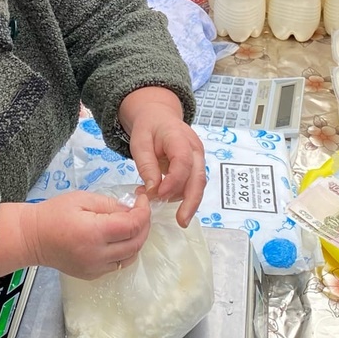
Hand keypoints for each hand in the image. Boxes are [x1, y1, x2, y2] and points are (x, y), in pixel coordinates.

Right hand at [13, 190, 151, 279]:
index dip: (143, 212)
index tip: (142, 199)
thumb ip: (109, 204)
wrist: (33, 238)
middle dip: (144, 225)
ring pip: (131, 257)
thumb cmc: (54, 213)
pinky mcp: (92, 275)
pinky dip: (125, 251)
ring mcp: (95, 268)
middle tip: (140, 210)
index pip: (132, 226)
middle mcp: (97, 255)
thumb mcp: (82, 199)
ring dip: (137, 240)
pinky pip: (118, 265)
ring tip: (131, 224)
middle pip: (136, 243)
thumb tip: (131, 211)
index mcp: (94, 233)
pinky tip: (118, 239)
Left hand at [119, 86, 206, 226]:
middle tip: (181, 221)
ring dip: (182, 200)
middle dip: (191, 202)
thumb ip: (146, 165)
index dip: (173, 181)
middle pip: (199, 178)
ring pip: (197, 184)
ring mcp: (198, 157)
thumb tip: (152, 190)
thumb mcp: (139, 142)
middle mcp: (195, 148)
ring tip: (157, 204)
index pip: (183, 162)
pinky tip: (162, 197)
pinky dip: (180, 194)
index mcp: (180, 137)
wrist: (158, 116)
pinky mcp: (196, 166)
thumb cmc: (148, 127)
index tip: (159, 195)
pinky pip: (192, 183)